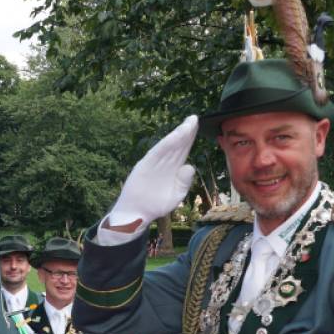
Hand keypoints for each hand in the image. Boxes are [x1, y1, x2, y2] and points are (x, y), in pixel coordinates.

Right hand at [104, 115, 197, 235]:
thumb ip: (184, 183)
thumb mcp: (176, 195)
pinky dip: (166, 144)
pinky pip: (157, 153)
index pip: (183, 150)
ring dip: (178, 134)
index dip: (190, 138)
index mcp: (172, 169)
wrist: (136, 214)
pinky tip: (175, 136)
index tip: (197, 126)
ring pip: (169, 146)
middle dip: (186, 132)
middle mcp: (164, 163)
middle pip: (177, 145)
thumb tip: (190, 166)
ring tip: (188, 123)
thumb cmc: (155, 206)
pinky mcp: (145, 166)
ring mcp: (154, 163)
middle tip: (194, 118)